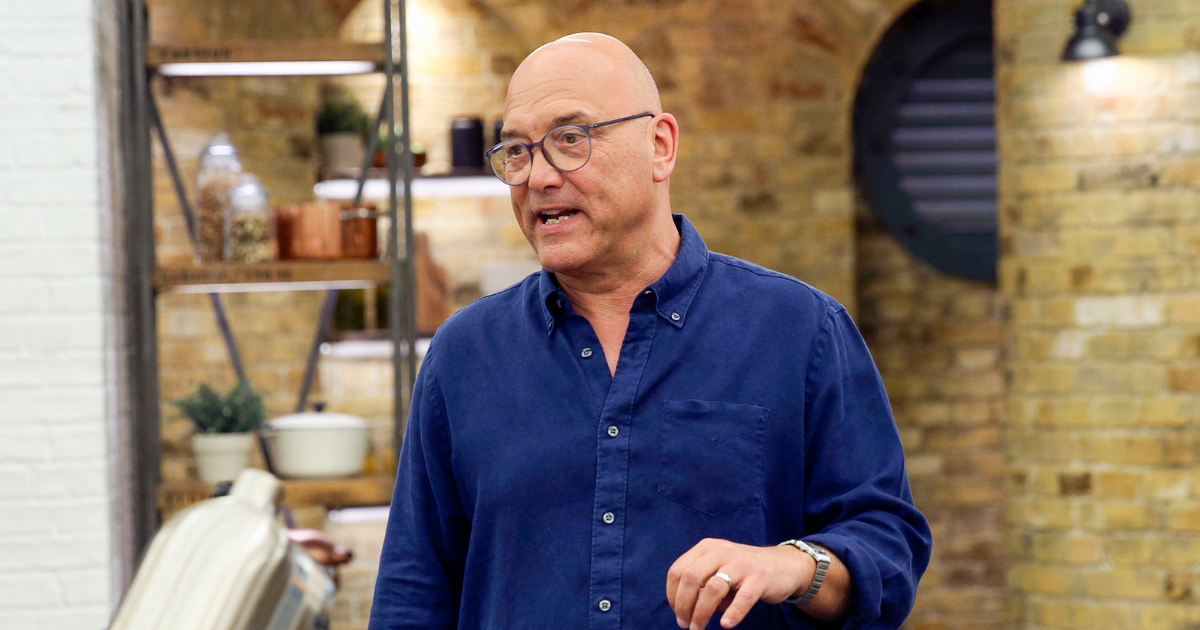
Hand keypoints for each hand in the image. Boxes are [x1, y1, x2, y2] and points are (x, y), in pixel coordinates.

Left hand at [666, 538, 815, 629]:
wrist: (783, 565)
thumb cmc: (742, 571)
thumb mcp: (718, 568)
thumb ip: (701, 582)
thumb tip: (685, 607)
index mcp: (706, 548)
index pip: (678, 570)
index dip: (673, 594)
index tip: (676, 612)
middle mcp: (721, 551)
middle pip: (691, 578)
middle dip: (683, 605)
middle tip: (684, 624)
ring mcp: (741, 563)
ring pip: (713, 589)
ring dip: (701, 613)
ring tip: (698, 628)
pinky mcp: (760, 577)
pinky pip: (743, 597)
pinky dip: (733, 613)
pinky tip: (726, 624)